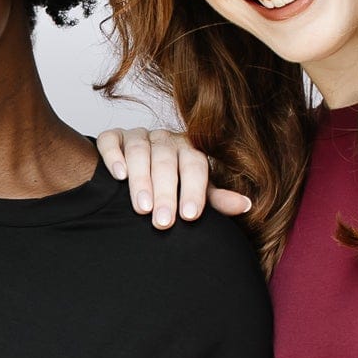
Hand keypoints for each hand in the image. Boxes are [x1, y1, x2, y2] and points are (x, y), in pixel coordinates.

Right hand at [95, 127, 251, 229]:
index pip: (195, 165)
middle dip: (165, 193)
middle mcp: (165, 139)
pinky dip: (114, 156)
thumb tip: (246, 205)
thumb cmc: (173, 188)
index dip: (193, 190)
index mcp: (189, 149)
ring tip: (142, 209)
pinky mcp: (113, 137)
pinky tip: (118, 175)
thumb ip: (216, 200)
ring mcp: (138, 136)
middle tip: (163, 222)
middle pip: (166, 160)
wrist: (140, 177)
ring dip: (140, 179)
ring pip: (139, 150)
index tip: (189, 216)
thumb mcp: (196, 194)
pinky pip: (111, 140)